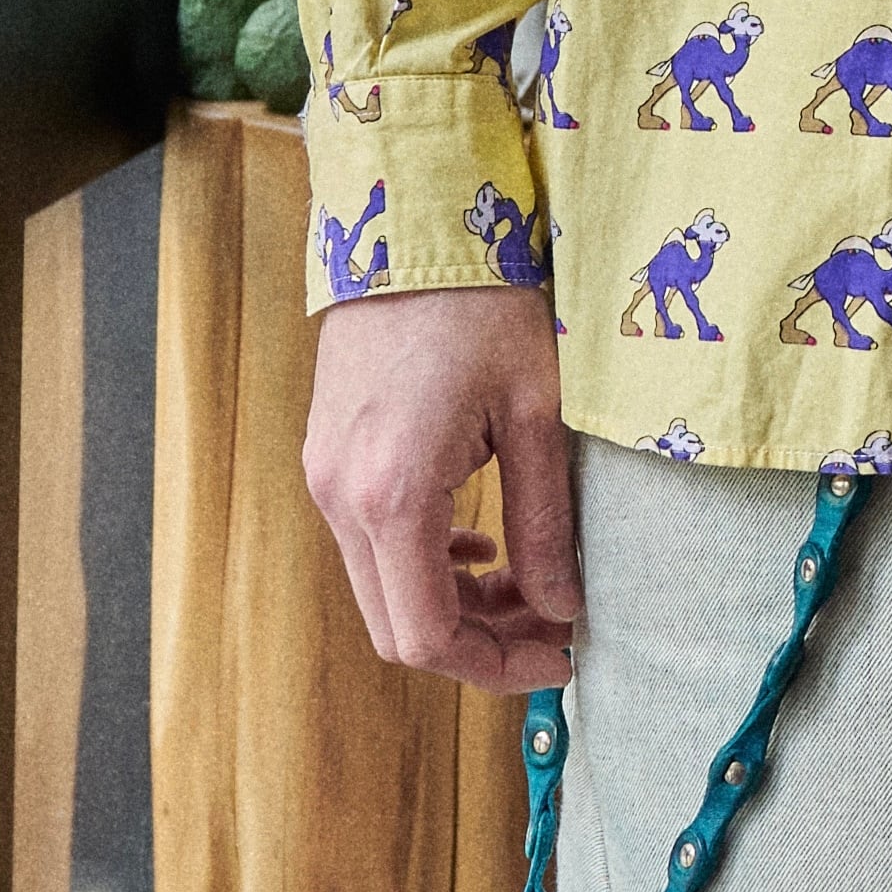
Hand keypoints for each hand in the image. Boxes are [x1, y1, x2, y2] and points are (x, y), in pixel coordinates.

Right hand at [304, 285, 582, 690]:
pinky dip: (427, 566)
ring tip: (534, 584)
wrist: (408, 225)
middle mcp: (341, 497)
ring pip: (384, 590)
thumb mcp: (537, 414)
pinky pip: (371, 546)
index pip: (429, 635)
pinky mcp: (327, 459)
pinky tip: (483, 545)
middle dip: (482, 645)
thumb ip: (548, 522)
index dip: (497, 667)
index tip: (562, 658)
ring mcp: (324, 478)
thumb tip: (566, 607)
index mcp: (394, 493)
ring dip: (458, 606)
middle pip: (399, 628)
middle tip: (555, 628)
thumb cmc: (483, 305)